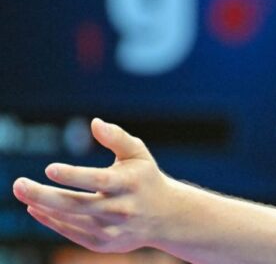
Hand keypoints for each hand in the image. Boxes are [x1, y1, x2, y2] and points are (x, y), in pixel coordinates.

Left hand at [13, 118, 178, 252]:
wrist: (167, 217)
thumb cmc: (146, 178)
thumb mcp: (138, 154)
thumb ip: (117, 137)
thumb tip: (94, 123)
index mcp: (130, 184)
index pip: (98, 181)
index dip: (74, 176)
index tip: (49, 169)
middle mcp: (121, 209)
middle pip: (78, 205)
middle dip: (45, 195)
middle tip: (18, 184)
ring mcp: (112, 229)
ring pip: (72, 220)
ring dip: (44, 207)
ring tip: (23, 191)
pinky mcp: (104, 244)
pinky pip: (73, 233)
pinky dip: (52, 221)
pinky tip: (36, 208)